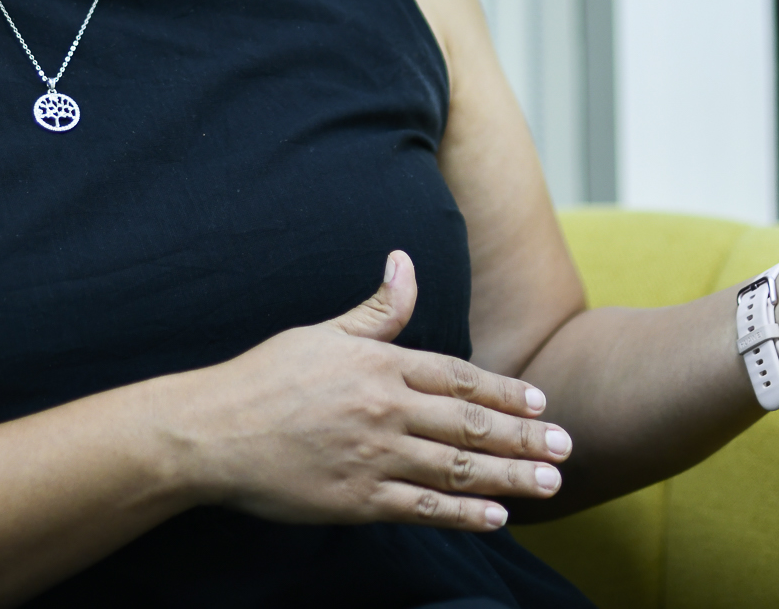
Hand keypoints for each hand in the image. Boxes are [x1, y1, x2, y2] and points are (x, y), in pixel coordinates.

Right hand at [166, 252, 572, 529]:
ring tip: (550, 482)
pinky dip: (464, 513)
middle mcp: (386, 410)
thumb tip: (405, 262)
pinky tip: (497, 517)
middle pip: (470, 424)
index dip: (505, 391)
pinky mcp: (357, 500)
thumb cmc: (263, 379)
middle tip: (567, 446)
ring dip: (510, 476)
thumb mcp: (322, 333)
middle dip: (524, 437)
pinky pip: (424, 508)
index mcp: (379, 366)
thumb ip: (376, 309)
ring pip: (457, 468)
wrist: (211, 432)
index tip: (542, 401)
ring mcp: (374, 457)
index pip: (459, 377)